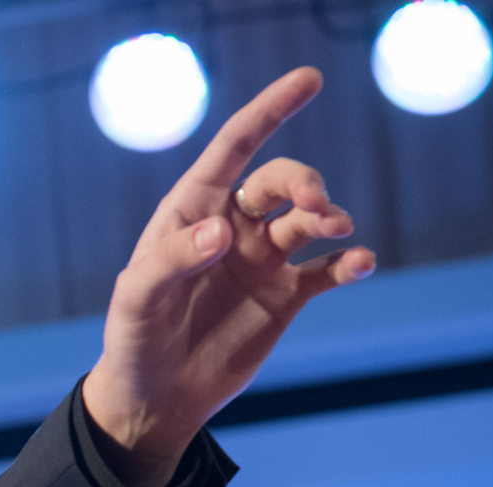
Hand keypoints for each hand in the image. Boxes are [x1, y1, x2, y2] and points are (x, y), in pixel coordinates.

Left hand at [84, 67, 376, 486]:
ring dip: (330, 216)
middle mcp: (231, 228)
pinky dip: (350, 262)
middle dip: (305, 182)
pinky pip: (328, 269)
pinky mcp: (285, 297)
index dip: (269, 111)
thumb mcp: (137, 301)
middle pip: (280, 181)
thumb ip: (174, 260)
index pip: (234, 149)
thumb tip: (223, 231)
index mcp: (191, 212)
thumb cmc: (133, 342)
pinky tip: (359, 263)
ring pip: (308, 219)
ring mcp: (261, 261)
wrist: (155, 399)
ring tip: (337, 231)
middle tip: (316, 208)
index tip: (308, 80)